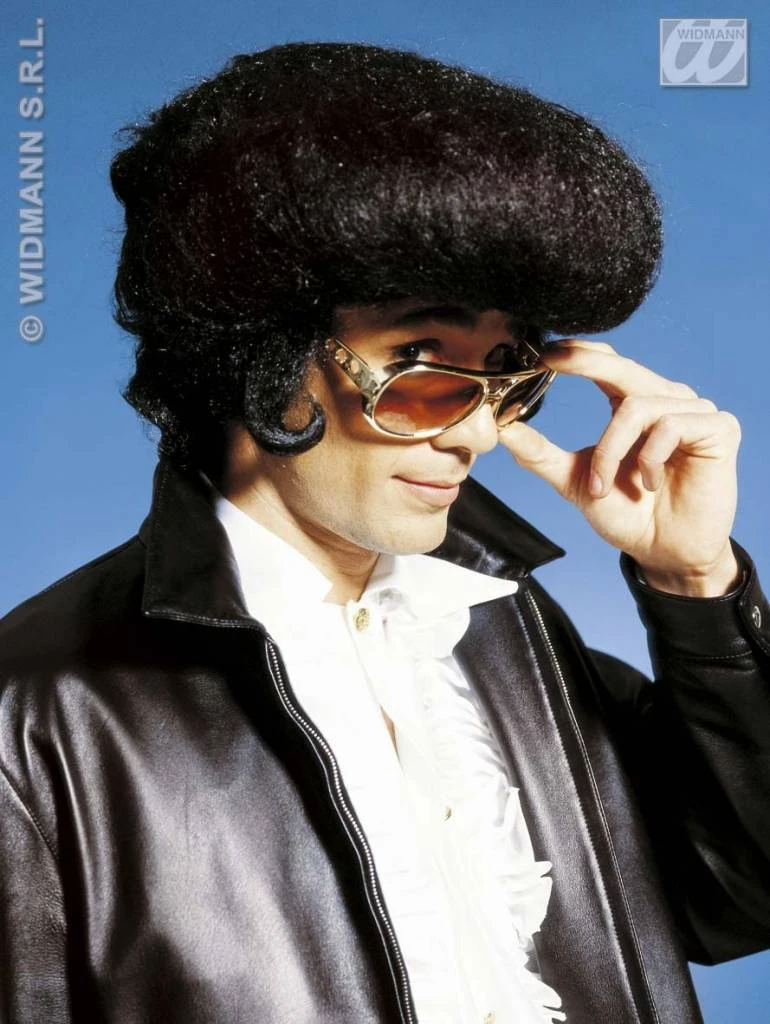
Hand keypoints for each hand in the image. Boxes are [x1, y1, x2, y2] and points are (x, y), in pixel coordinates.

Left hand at [498, 340, 742, 596]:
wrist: (662, 552)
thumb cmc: (626, 513)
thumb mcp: (575, 480)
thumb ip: (540, 453)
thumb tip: (500, 428)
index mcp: (633, 404)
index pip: (607, 363)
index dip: (577, 353)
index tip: (541, 353)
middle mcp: (664, 400)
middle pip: (623, 367)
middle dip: (584, 362)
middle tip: (551, 361)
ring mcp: (693, 411)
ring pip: (637, 406)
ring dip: (611, 450)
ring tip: (606, 486)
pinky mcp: (718, 429)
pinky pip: (670, 426)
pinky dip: (648, 458)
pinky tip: (649, 484)